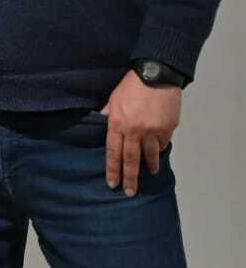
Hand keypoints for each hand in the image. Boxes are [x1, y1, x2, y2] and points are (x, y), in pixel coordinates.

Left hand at [102, 70, 180, 196]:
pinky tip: (158, 153)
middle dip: (130, 178)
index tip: (113, 183)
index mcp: (117, 124)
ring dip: (149, 166)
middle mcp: (134, 131)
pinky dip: (159, 149)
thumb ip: (108, 114)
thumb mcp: (113, 99)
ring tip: (149, 173)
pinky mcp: (167, 129)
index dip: (113, 169)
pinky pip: (162, 144)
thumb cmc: (130, 86)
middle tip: (130, 192)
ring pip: (150, 155)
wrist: (156, 75)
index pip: (113, 152)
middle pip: (131, 159)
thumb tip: (100, 123)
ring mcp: (152, 131)